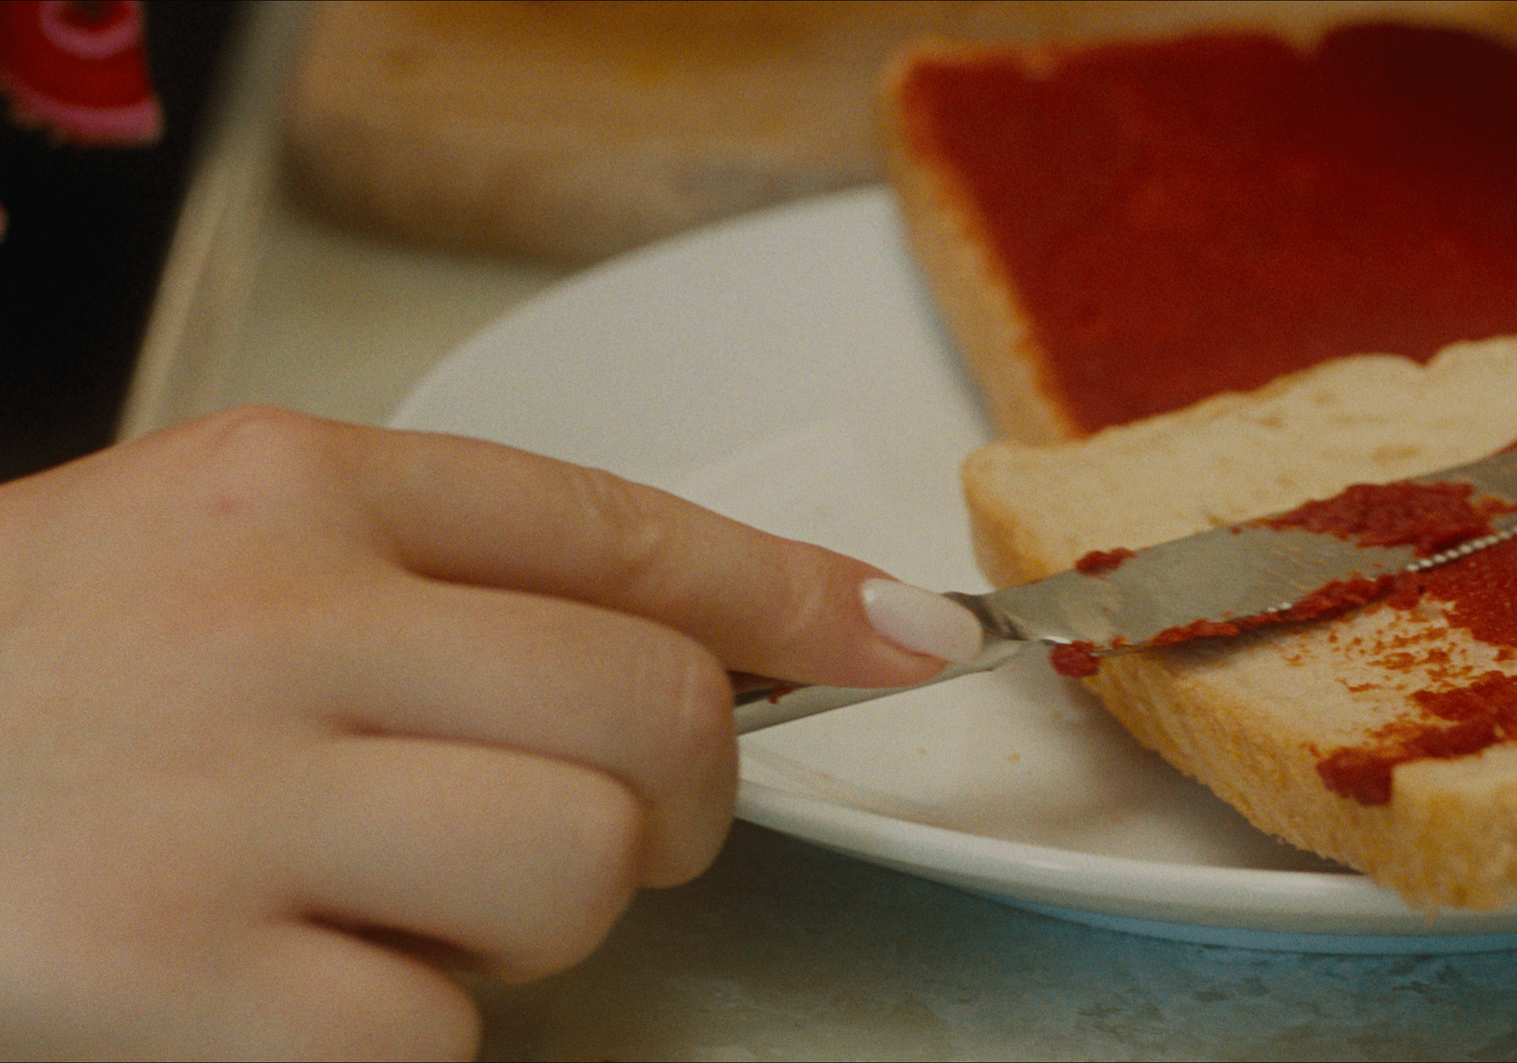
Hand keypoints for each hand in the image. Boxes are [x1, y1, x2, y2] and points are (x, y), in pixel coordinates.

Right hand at [0, 409, 977, 1057]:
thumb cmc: (13, 689)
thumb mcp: (193, 557)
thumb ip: (427, 580)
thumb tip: (705, 644)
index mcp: (284, 488)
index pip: (618, 527)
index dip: (794, 597)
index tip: (903, 639)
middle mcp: (274, 620)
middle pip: (653, 714)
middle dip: (683, 799)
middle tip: (614, 830)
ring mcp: (226, 799)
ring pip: (581, 866)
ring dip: (539, 921)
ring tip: (399, 908)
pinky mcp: (182, 977)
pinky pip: (439, 1032)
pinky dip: (404, 1032)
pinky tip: (292, 987)